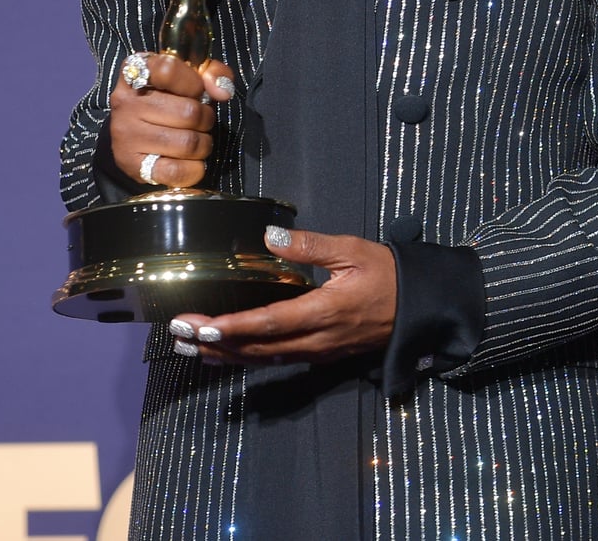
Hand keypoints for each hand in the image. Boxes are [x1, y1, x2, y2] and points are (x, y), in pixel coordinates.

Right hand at [108, 52, 234, 188]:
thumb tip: (222, 92)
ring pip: (187, 143)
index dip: (194, 83)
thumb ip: (212, 73)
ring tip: (197, 140)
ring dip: (203, 144)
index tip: (197, 92)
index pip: (168, 69)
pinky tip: (191, 162)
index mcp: (134, 70)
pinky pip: (175, 171)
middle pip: (188, 112)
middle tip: (200, 121)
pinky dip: (194, 169)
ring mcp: (126, 134)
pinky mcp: (131, 165)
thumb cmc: (167, 98)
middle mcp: (124, 102)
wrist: (133, 134)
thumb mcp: (187, 76)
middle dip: (205, 119)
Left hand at [169, 228, 396, 364]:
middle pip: (257, 348)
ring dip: (225, 355)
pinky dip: (245, 358)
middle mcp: (317, 339)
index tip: (202, 325)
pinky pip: (276, 360)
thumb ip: (311, 245)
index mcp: (324, 312)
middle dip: (216, 343)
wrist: (419, 306)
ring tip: (189, 348)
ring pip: (263, 359)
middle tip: (178, 335)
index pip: (269, 323)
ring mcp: (318, 352)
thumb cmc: (388, 274)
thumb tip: (270, 237)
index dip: (233, 326)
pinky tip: (224, 353)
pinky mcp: (319, 355)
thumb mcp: (353, 249)